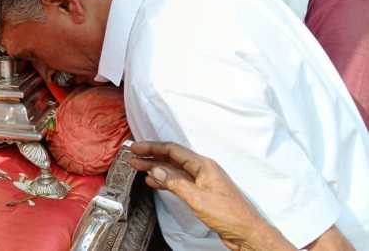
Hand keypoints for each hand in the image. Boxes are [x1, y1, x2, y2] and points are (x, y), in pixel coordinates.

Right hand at [129, 141, 293, 250]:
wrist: (246, 232)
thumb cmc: (228, 214)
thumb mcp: (197, 197)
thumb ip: (175, 182)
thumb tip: (156, 169)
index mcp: (203, 165)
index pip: (173, 150)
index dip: (153, 147)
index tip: (136, 148)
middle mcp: (202, 170)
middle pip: (172, 158)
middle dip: (151, 157)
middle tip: (133, 157)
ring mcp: (202, 181)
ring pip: (174, 170)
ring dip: (156, 168)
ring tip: (139, 168)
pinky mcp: (202, 193)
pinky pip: (179, 181)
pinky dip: (165, 180)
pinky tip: (155, 182)